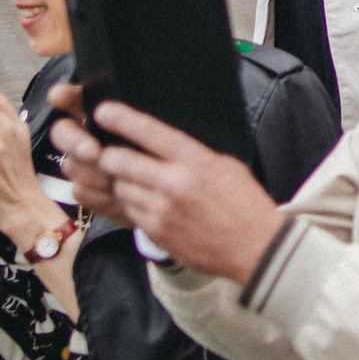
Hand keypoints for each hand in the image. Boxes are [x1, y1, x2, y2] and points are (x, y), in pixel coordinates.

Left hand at [51, 97, 279, 280]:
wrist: (254, 248)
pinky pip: (130, 211)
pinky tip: (148, 203)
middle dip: (109, 155)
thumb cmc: (245, 204)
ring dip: (122, 182)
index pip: (149, 132)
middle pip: (120, 162)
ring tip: (134, 180)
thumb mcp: (226, 166)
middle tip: (108, 152)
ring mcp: (162, 210)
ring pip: (120, 188)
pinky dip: (133, 205)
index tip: (103, 111)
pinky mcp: (156, 232)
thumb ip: (193, 154)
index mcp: (196, 161)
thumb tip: (162, 144)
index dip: (121, 119)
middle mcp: (174, 183)